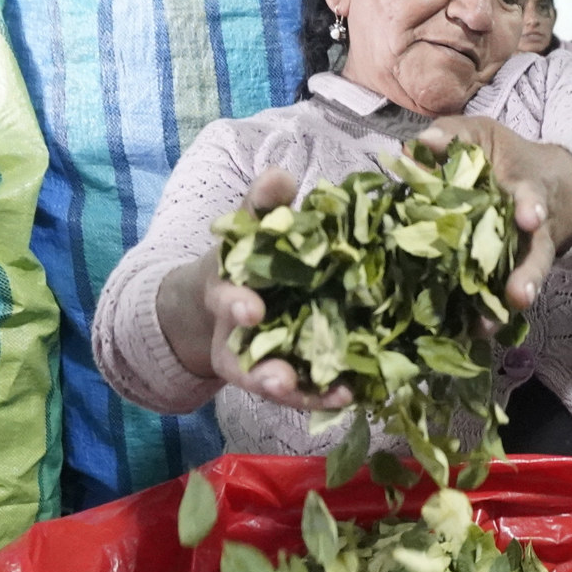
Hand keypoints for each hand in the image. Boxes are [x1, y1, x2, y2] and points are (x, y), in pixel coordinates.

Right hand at [156, 169, 353, 411]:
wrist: (223, 305)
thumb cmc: (248, 259)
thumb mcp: (251, 226)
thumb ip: (264, 204)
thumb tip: (281, 175)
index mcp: (227, 287)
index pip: (227, 293)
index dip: (237, 302)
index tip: (252, 310)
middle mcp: (237, 330)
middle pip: (240, 347)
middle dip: (261, 362)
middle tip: (276, 369)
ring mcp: (257, 358)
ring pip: (264, 378)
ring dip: (284, 386)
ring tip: (309, 390)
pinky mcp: (283, 377)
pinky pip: (300, 392)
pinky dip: (320, 397)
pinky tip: (349, 395)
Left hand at [416, 117, 571, 311]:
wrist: (538, 183)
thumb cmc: (500, 157)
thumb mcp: (480, 135)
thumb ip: (452, 135)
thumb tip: (417, 148)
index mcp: (523, 190)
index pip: (530, 197)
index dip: (530, 207)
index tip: (531, 219)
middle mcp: (528, 231)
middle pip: (534, 255)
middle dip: (527, 274)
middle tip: (519, 295)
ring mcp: (518, 257)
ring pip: (518, 286)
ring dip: (502, 308)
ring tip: (489, 326)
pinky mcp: (503, 275)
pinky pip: (496, 299)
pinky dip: (484, 317)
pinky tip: (468, 334)